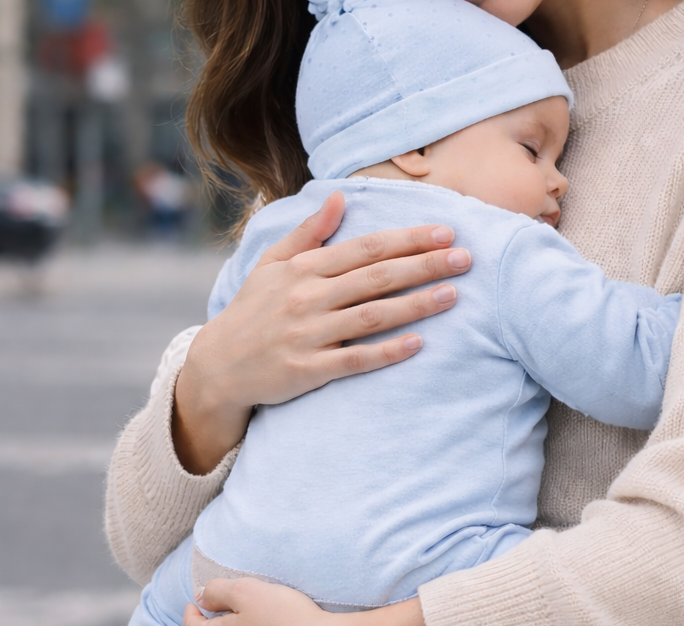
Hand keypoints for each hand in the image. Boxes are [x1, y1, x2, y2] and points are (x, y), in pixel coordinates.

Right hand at [173, 191, 471, 473]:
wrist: (217, 365)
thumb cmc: (252, 311)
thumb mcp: (271, 264)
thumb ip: (309, 233)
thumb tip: (340, 198)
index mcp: (304, 268)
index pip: (366, 248)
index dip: (408, 239)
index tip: (446, 231)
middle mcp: (308, 297)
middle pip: (377, 277)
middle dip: (425, 265)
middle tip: (466, 259)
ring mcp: (309, 334)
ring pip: (373, 315)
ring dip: (416, 304)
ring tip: (453, 295)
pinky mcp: (308, 370)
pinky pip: (355, 359)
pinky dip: (387, 351)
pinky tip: (418, 343)